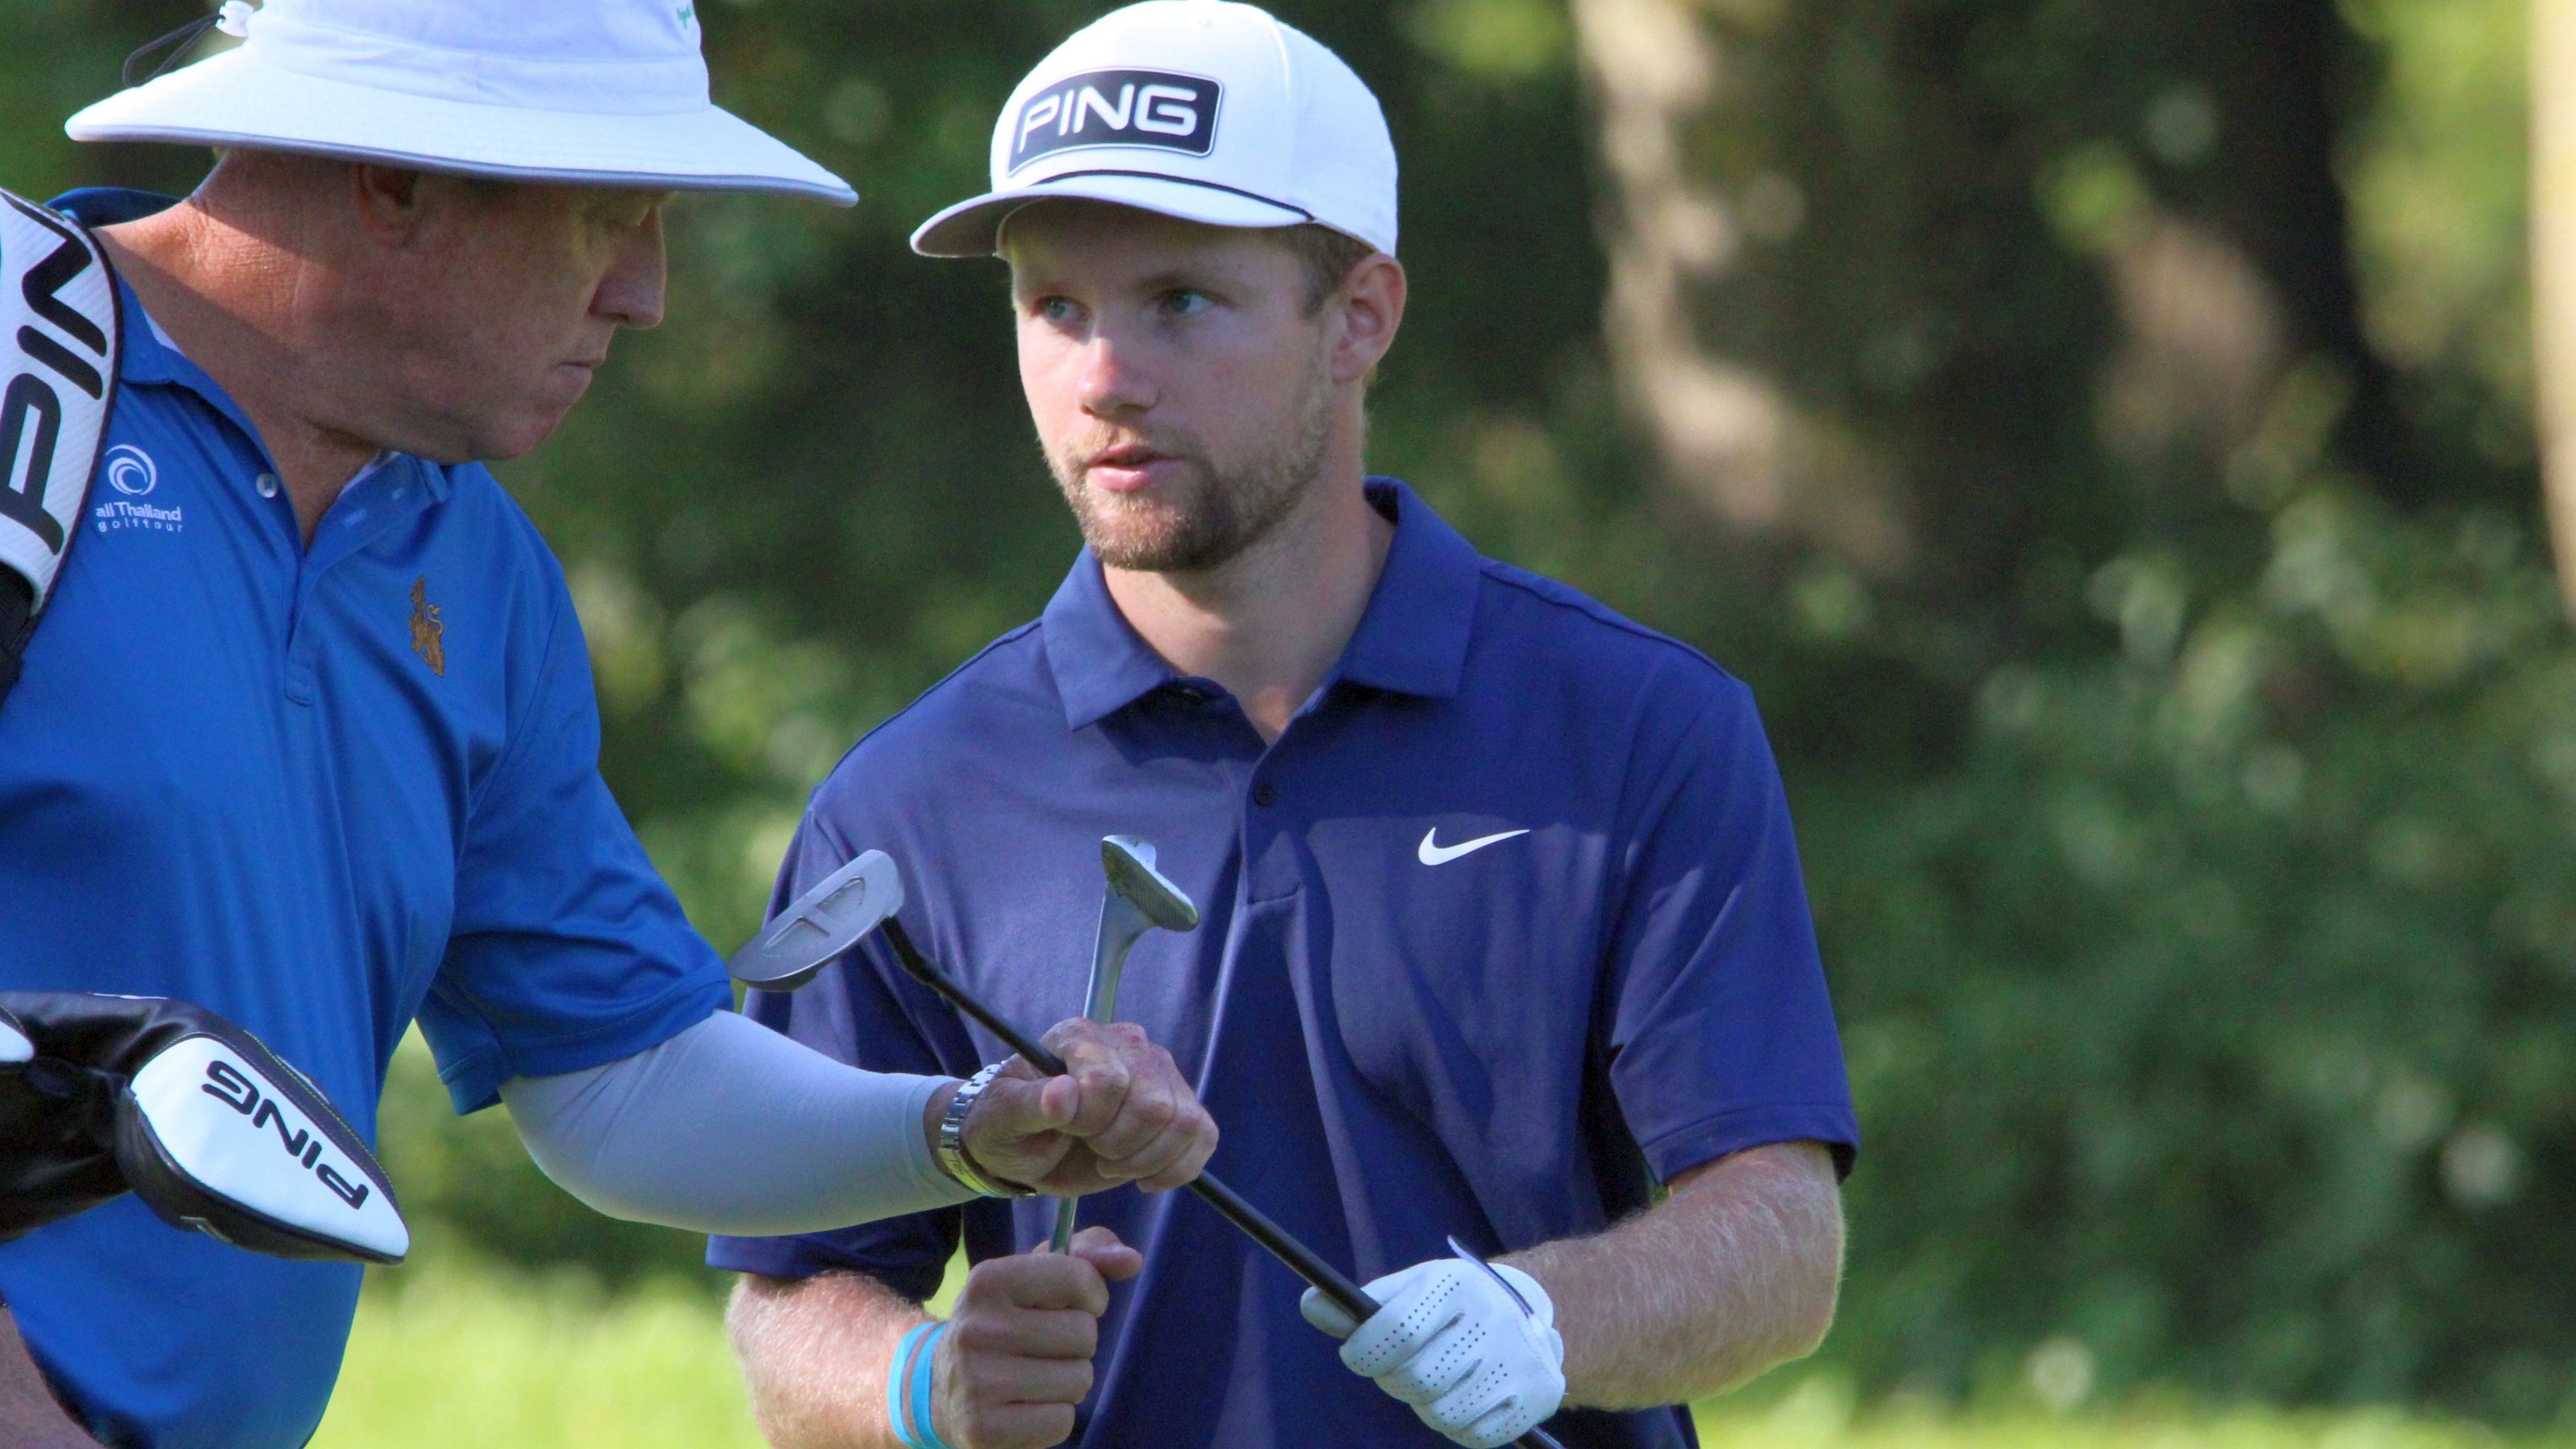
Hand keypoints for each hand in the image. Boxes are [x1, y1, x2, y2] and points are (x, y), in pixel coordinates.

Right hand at [932, 1226, 1141, 1448]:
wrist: (938, 1387)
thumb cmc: (1005, 1322)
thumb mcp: (1035, 1277)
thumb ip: (1089, 1254)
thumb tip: (1132, 1260)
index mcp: (988, 1280)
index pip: (1079, 1278)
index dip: (1090, 1296)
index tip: (1069, 1306)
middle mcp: (977, 1328)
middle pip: (1084, 1334)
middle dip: (1078, 1344)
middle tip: (1044, 1348)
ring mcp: (976, 1381)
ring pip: (1079, 1379)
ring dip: (1069, 1381)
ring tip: (1036, 1377)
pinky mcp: (983, 1428)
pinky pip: (1061, 1421)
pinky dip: (1055, 1417)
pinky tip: (1026, 1406)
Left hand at [958, 1020, 1217, 1197]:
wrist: (1027, 1147)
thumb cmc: (1009, 1126)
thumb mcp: (1004, 1119)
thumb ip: (1030, 1104)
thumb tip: (1062, 1094)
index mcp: (1080, 1036)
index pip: (1109, 1080)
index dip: (1090, 1120)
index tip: (1067, 1130)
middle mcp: (1128, 1045)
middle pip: (1154, 1105)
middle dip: (1119, 1145)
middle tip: (1091, 1151)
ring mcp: (1158, 1074)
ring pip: (1185, 1122)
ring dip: (1147, 1159)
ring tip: (1114, 1164)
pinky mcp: (1178, 1106)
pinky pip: (1204, 1135)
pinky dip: (1178, 1168)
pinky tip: (1145, 1179)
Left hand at [1300, 1256, 1565, 1448]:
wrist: (1528, 1313)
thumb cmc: (1451, 1304)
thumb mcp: (1410, 1290)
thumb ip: (1360, 1305)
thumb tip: (1312, 1305)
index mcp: (1457, 1283)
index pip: (1397, 1330)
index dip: (1366, 1351)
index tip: (1357, 1354)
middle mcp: (1494, 1317)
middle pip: (1417, 1380)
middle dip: (1396, 1381)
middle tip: (1401, 1369)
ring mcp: (1520, 1359)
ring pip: (1442, 1415)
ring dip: (1427, 1406)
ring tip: (1439, 1381)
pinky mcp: (1537, 1397)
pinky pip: (1474, 1436)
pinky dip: (1460, 1426)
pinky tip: (1467, 1397)